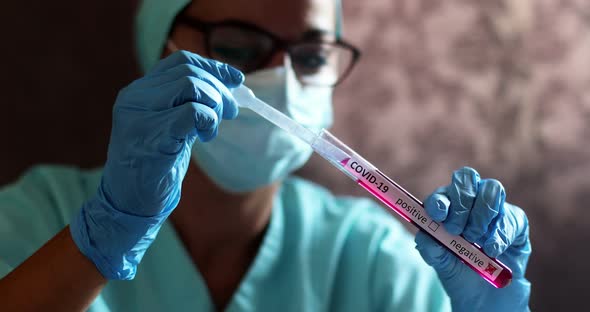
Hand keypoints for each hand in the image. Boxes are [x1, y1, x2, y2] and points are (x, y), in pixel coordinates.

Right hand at [70, 51, 243, 278]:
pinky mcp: (151, 138)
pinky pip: (191, 113)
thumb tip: (228, 86)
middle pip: (189, 73)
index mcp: (138, 92)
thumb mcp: (171, 126)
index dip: (212, 67)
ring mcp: (140, 117)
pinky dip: (208, 120)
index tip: (236, 79)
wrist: (129, 202)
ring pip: (191, 87)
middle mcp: (134, 99)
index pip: (180, 62)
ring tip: (212, 128)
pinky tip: (206, 137)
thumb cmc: (154, 165)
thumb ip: (189, 104)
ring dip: (214, 104)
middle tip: (231, 111)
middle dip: (220, 89)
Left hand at [415, 167, 530, 311]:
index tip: (439, 215)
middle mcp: (470, 200)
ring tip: (474, 239)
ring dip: (481, 214)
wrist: (486, 296)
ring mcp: (494, 208)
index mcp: (446, 206)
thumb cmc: (459, 272)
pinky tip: (491, 250)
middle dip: (461, 203)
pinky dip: (499, 234)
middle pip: (466, 178)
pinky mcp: (515, 221)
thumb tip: (425, 235)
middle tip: (456, 229)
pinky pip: (510, 216)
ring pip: (491, 190)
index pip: (442, 192)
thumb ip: (430, 248)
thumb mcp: (440, 263)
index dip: (439, 200)